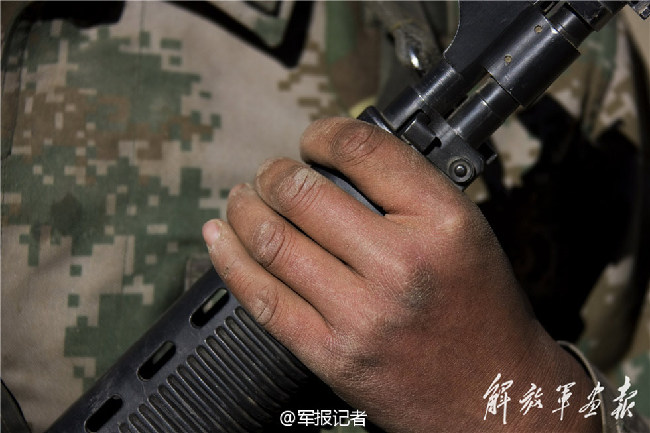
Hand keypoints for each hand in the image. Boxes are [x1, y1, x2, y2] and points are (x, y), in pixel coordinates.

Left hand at [203, 118, 598, 432]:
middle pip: (304, 193)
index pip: (364, 151)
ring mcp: (360, 313)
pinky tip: (219, 237)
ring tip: (241, 199)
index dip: (324, 134)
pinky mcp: (330, 353)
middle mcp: (400, 264)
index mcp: (441, 223)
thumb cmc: (479, 310)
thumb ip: (407, 191)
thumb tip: (336, 161)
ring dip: (244, 209)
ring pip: (272, 241)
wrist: (492, 393)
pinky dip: (230, 260)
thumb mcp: (465, 231)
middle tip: (270, 172)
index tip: (313, 140)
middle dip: (273, 172)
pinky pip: (262, 298)